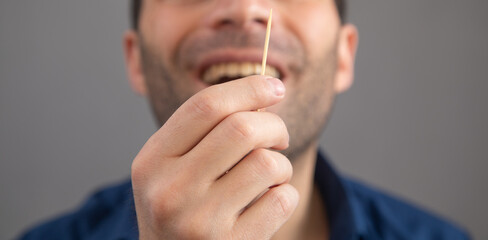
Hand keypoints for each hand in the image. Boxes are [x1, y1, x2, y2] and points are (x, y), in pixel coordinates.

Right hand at [131, 75, 298, 238]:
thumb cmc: (180, 207)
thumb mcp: (170, 168)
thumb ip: (202, 132)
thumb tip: (262, 93)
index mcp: (152, 161)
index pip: (205, 106)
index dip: (248, 88)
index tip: (275, 87)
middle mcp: (170, 191)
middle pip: (241, 129)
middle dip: (274, 126)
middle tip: (278, 138)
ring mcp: (199, 222)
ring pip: (267, 163)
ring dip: (281, 164)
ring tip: (270, 176)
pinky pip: (282, 199)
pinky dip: (285, 194)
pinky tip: (268, 202)